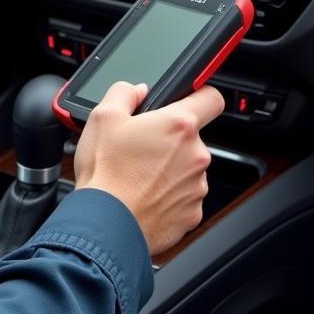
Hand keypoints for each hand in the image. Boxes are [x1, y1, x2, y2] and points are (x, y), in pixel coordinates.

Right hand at [73, 82, 225, 254]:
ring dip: (170, 169)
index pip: (211, 98)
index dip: (200, 95)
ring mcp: (197, 186)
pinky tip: (144, 195)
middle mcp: (196, 155)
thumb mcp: (103, 117)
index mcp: (179, 125)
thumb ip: (124, 93)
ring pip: (187, 169)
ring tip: (138, 175)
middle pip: (192, 138)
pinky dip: (168, 196)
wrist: (106, 224)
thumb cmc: (106, 173)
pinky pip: (184, 197)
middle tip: (141, 148)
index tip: (190, 100)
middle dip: (170, 140)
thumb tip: (136, 90)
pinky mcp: (193, 213)